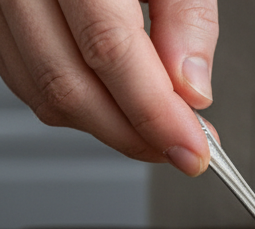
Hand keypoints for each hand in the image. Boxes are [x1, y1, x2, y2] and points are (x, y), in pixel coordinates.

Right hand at [0, 0, 217, 174]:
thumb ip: (185, 18)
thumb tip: (192, 91)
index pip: (108, 49)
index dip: (154, 113)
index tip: (195, 150)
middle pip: (68, 82)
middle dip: (134, 133)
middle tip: (185, 148)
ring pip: (42, 90)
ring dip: (106, 126)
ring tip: (159, 129)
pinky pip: (25, 75)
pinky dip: (76, 103)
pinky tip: (117, 103)